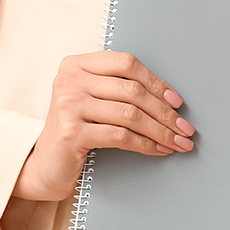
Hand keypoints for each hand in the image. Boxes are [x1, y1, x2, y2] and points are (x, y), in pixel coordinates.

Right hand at [12, 50, 195, 201]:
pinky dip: (146, 144)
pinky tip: (159, 150)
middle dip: (165, 112)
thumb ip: (118, 88)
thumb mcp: (92, 99)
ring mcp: (69, 104)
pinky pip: (121, 136)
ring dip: (161, 131)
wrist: (43, 165)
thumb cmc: (75, 129)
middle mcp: (70, 79)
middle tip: (185, 128)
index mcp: (77, 64)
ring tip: (177, 142)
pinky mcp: (72, 132)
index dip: (156, 82)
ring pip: (130, 114)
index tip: (177, 101)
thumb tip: (169, 98)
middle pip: (132, 90)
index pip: (126, 64)